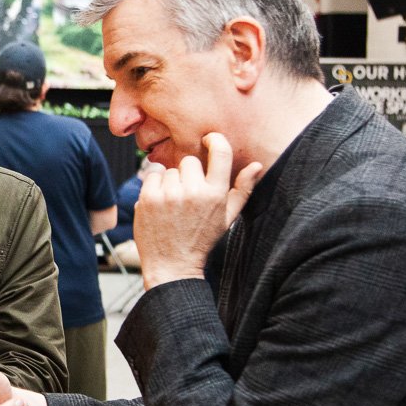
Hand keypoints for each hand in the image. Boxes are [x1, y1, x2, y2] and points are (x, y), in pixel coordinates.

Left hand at [134, 133, 263, 288]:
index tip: (208, 139)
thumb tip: (257, 164)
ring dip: (171, 182)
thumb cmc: (202, 240)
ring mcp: (169, 194)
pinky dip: (154, 186)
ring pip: (169, 170)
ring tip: (174, 205)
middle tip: (188, 196)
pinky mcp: (148, 198)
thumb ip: (243, 189)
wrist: (172, 266)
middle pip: (189, 161)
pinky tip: (160, 204)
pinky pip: (152, 175)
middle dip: (188, 174)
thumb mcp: (228, 217)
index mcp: (216, 194)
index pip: (221, 152)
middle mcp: (193, 191)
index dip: (214, 139)